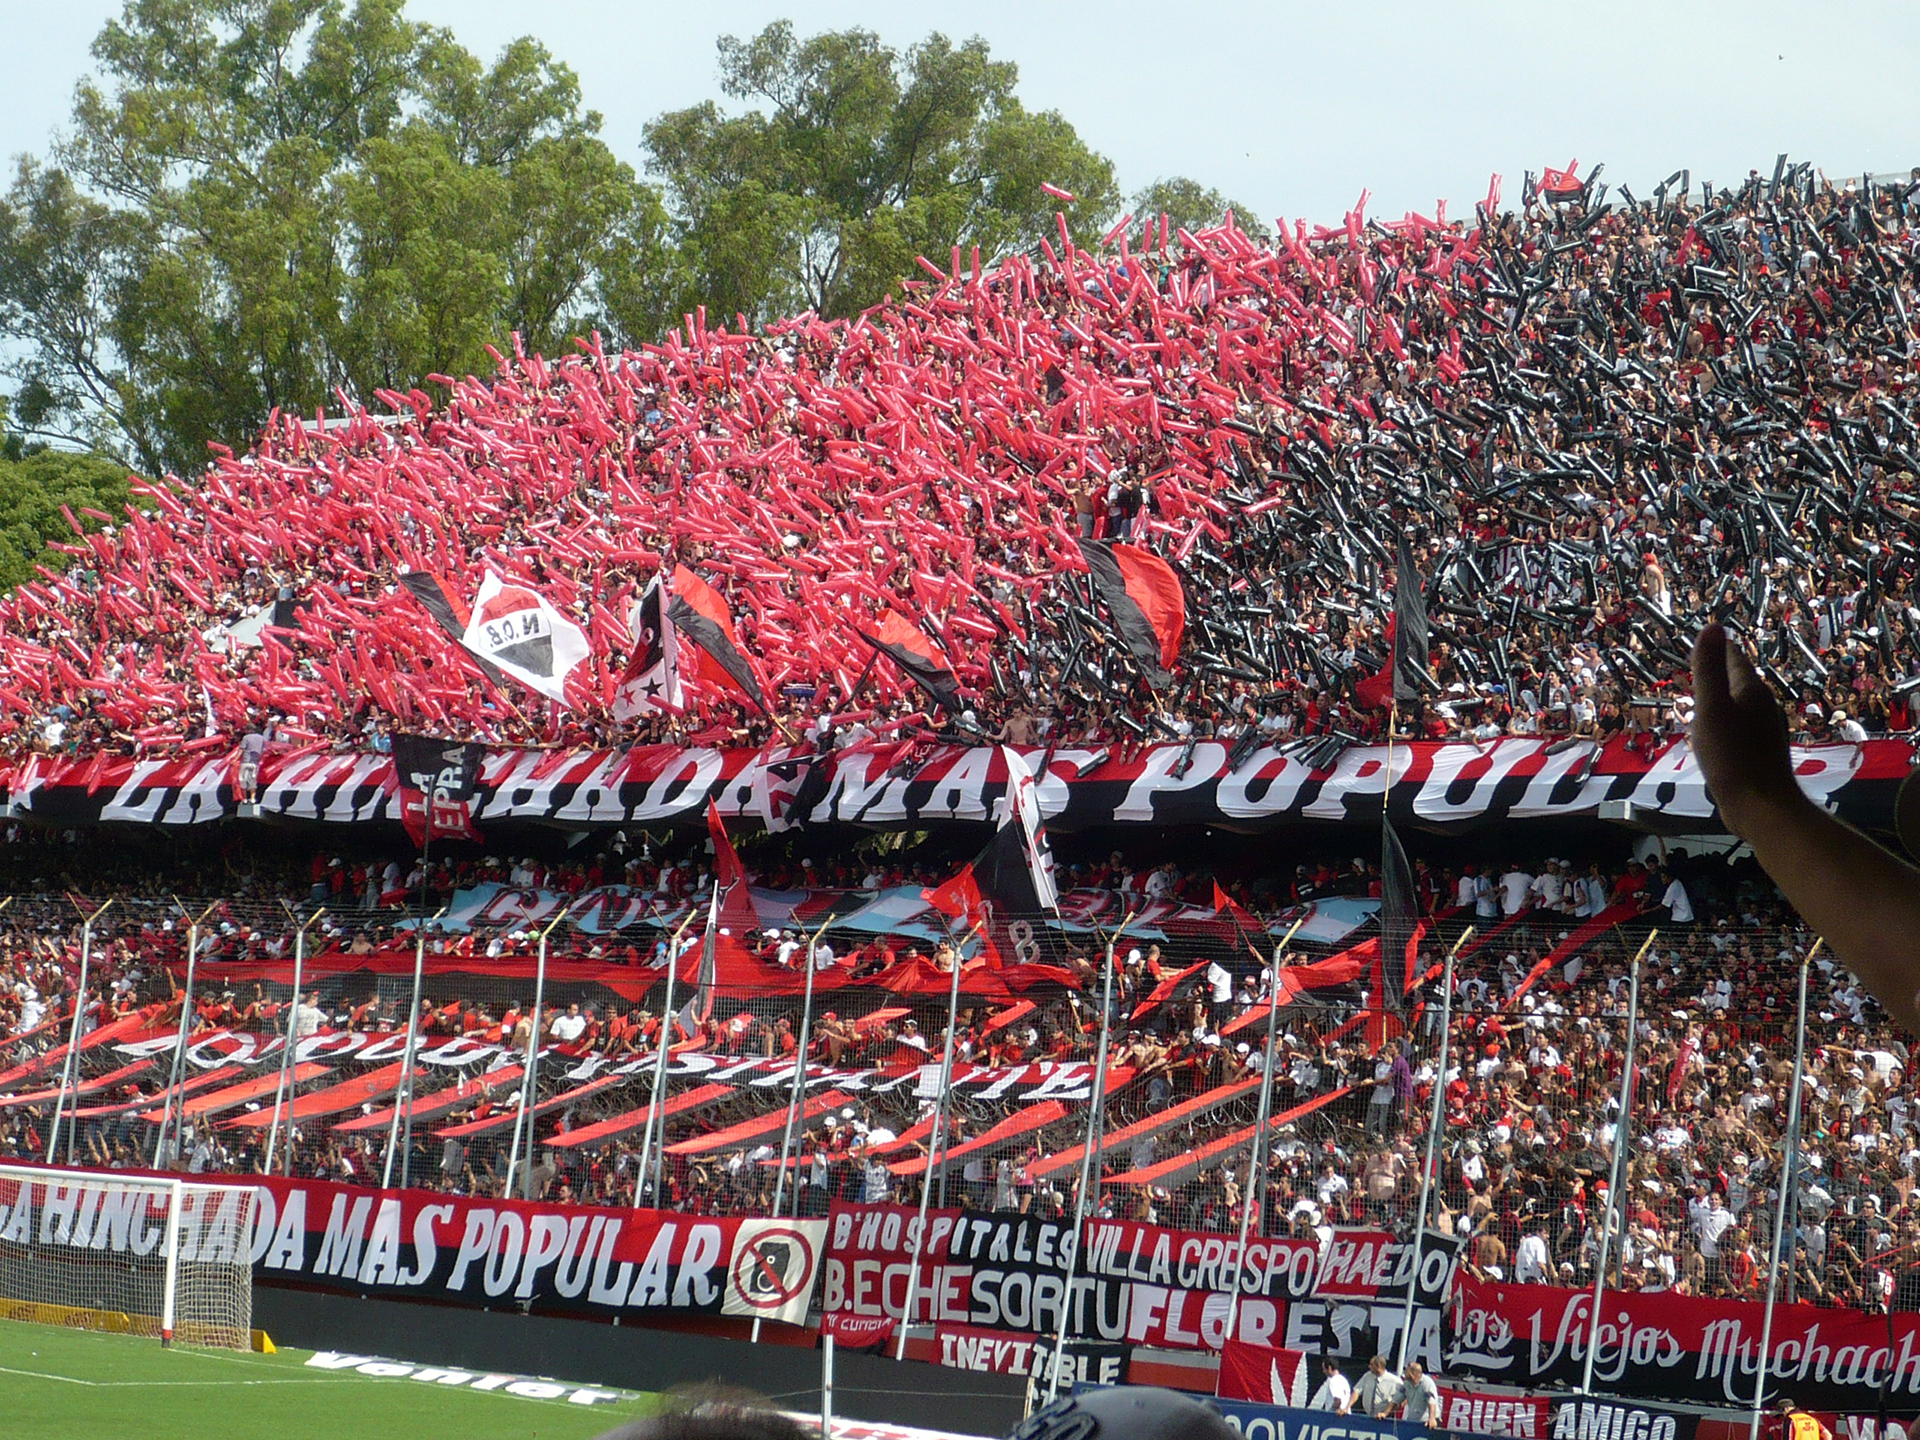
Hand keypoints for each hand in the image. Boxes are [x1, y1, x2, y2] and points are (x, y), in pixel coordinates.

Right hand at [1689, 625, 1802, 832]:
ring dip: (1721, 698)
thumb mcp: (1710, 708)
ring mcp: (1764, 729)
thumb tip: (1714, 626)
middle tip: (1697, 664)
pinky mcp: (1760, 751)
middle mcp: (1763, 706)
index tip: (1702, 638)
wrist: (1761, 805)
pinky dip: (1725, 721)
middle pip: (1738, 680)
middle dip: (1718, 671)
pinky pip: (1740, 726)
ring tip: (1701, 697)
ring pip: (1740, 704)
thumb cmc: (1731, 755)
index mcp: (1751, 690)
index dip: (1717, 647)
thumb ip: (1708, 668)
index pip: (1734, 657)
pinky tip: (1714, 734)